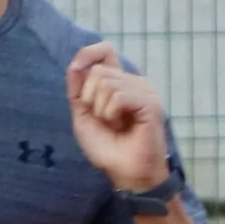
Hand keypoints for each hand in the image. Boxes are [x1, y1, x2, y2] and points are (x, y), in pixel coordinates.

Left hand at [65, 40, 173, 192]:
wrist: (126, 173)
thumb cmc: (108, 148)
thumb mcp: (83, 116)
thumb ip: (78, 90)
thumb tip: (75, 65)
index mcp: (119, 82)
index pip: (105, 50)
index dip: (87, 54)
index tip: (76, 71)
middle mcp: (133, 82)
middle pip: (98, 69)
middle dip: (89, 97)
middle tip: (104, 120)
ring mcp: (144, 90)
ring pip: (106, 82)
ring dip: (100, 110)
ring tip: (114, 125)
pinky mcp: (149, 102)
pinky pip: (117, 96)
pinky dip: (110, 113)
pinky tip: (121, 126)